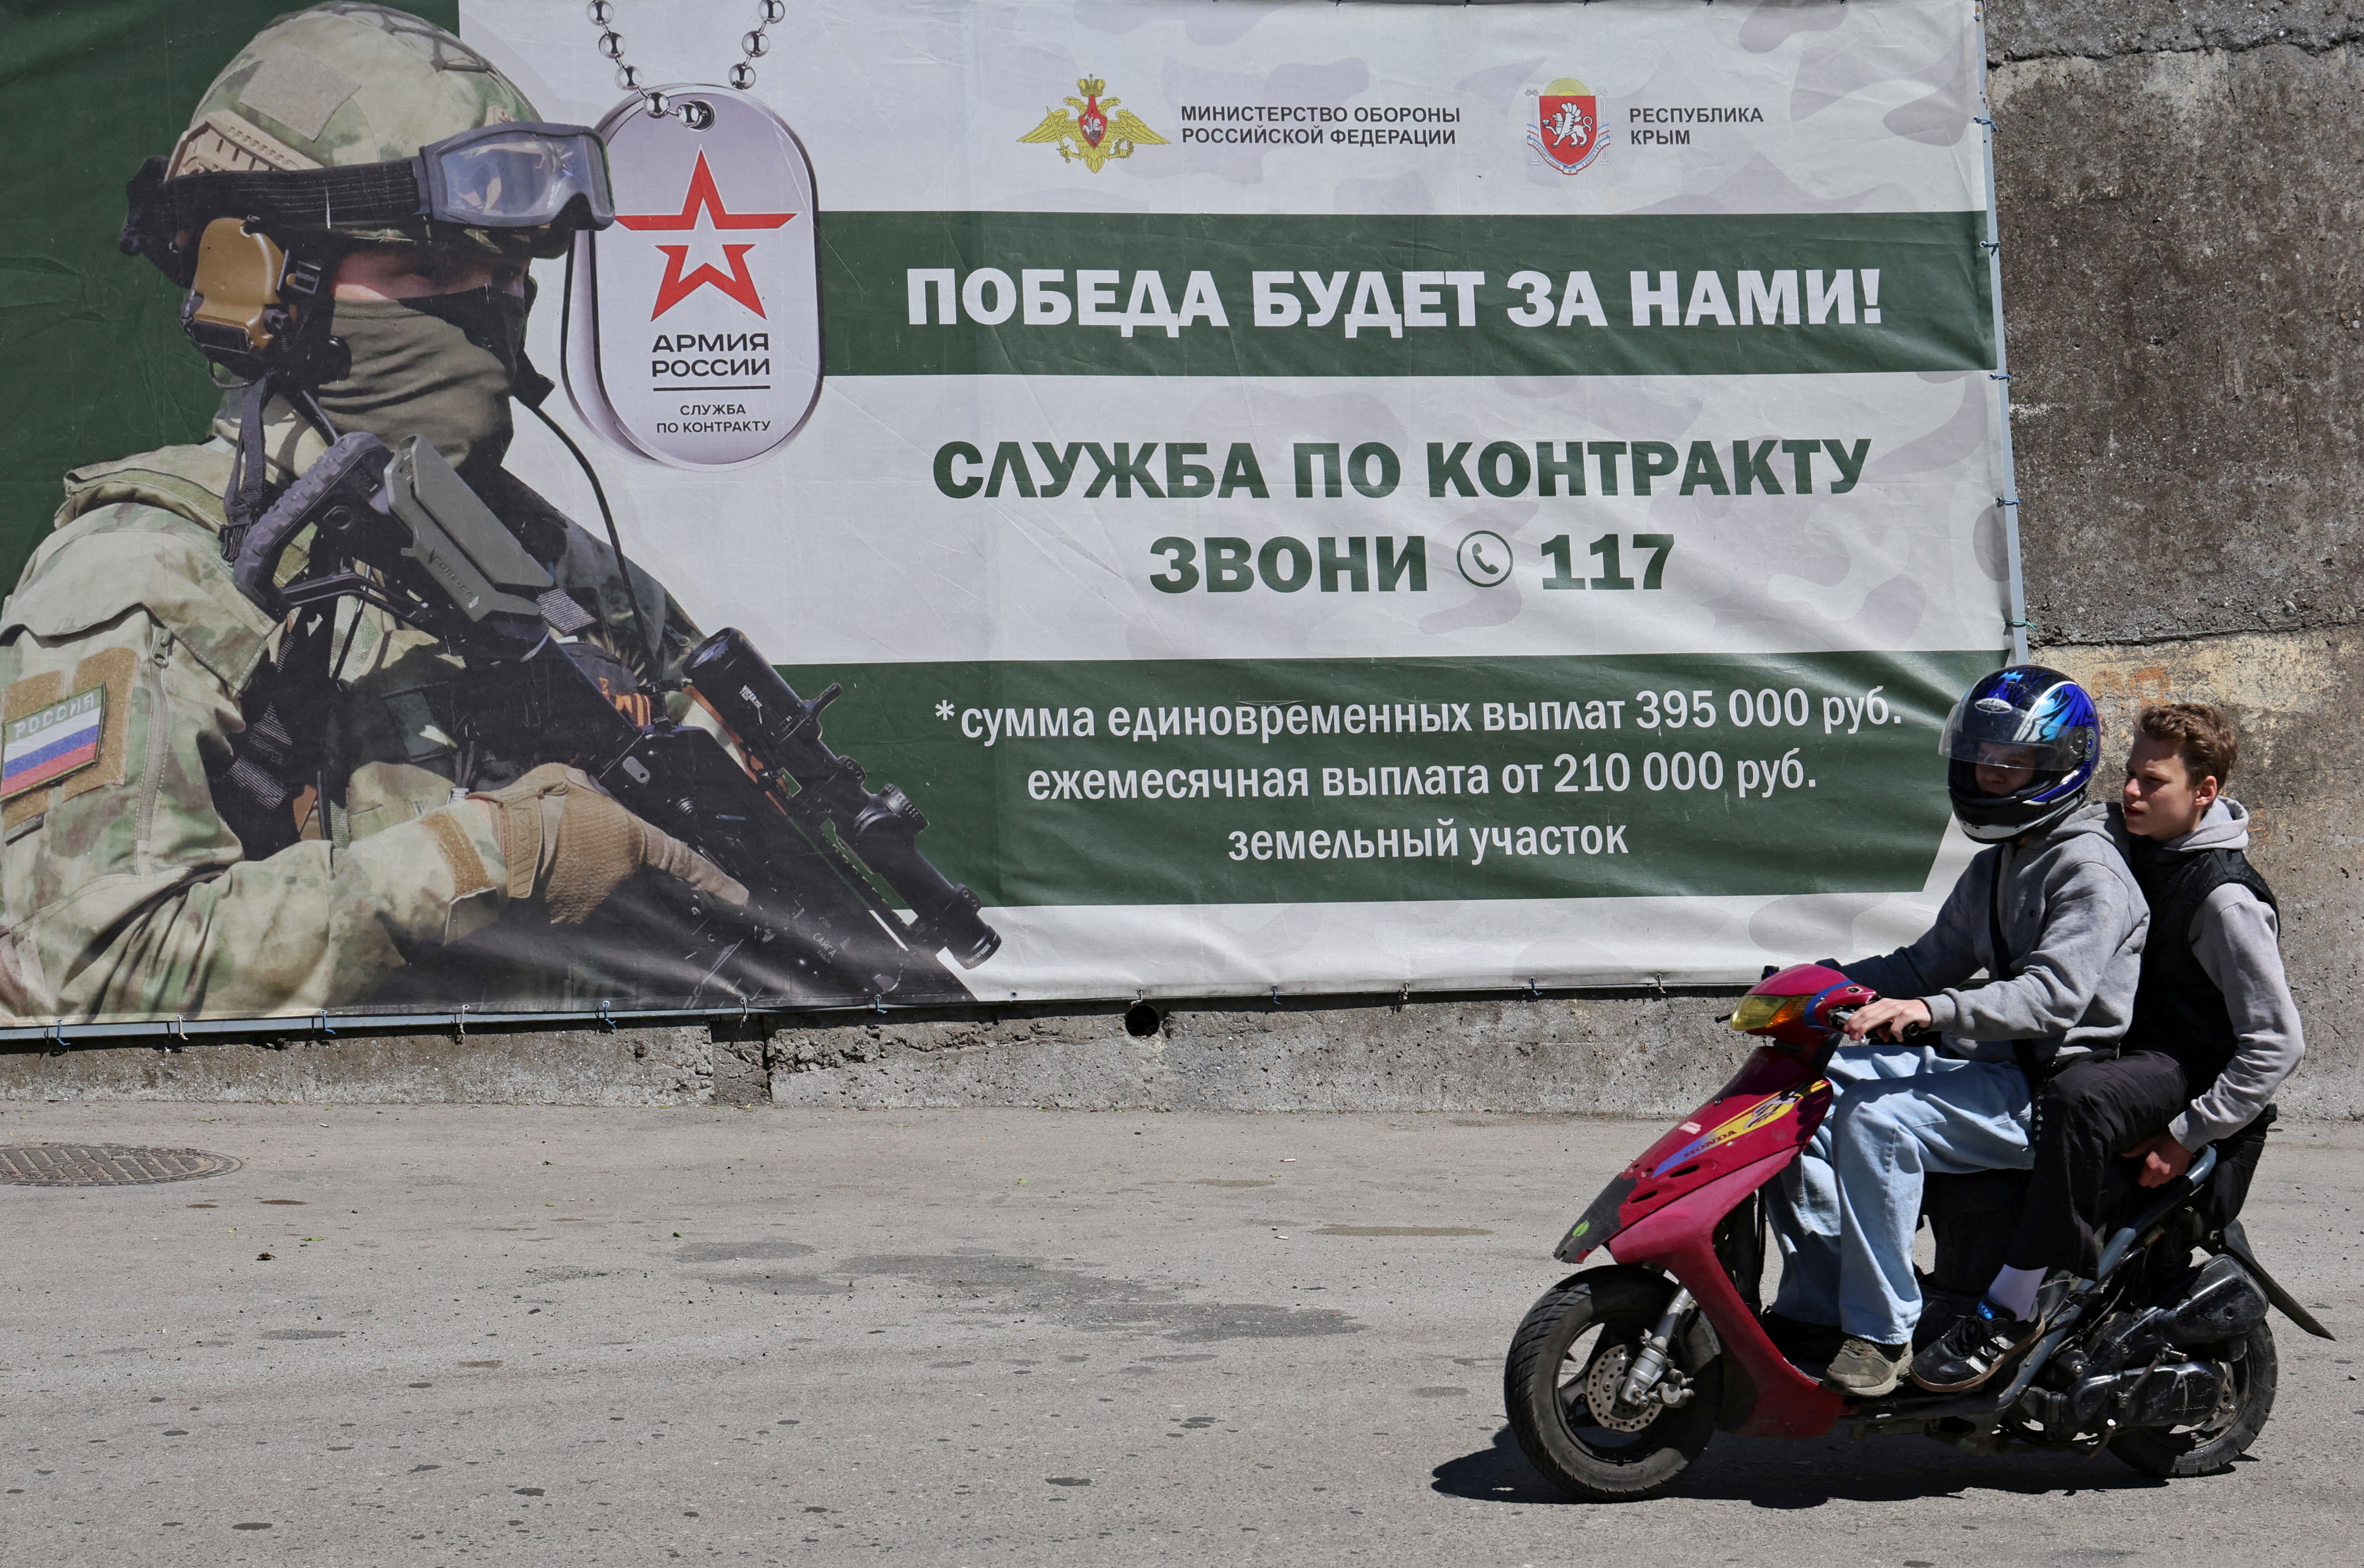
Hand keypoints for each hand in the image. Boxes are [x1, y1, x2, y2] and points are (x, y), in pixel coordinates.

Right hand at [471, 763, 747, 922]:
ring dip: (591, 889)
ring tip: (556, 866)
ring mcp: (598, 907)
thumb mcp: (570, 781)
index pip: (687, 862)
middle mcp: (624, 880)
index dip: (716, 880)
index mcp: (634, 840)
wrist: (493, 849)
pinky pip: (577, 915)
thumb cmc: (531, 810)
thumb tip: (593, 797)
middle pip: (643, 885)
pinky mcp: (568, 927)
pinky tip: (541, 886)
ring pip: (609, 902)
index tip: (739, 895)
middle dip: (627, 876)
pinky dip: (564, 903)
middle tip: (595, 860)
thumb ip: (593, 793)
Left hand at [1842, 996, 1931, 1042]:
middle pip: (1867, 1015)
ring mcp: (1897, 1008)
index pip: (1863, 1010)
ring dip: (1868, 1030)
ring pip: (1877, 1019)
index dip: (1853, 1020)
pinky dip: (1895, 1035)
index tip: (1846, 1029)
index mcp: (1882, 1003)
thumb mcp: (1892, 1018)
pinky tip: (1898, 1038)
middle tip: (1853, 1037)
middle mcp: (1888, 1004)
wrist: (1927, 1010)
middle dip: (1857, 1027)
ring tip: (1863, 1038)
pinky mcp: (1907, 1014)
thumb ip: (1884, 1026)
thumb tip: (1880, 1036)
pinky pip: (1896, 1027)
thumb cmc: (1907, 1014)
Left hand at [2123, 1130, 2195, 1187]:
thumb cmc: (2163, 1140)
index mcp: (2151, 1167)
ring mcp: (2172, 1175)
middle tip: (2149, 1171)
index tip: (2140, 1175)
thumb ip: (2135, 1151)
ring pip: (2162, 1182)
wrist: (2184, 1138)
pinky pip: (2172, 1178)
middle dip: (2149, 1180)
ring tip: (2159, 1168)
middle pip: (2153, 1185)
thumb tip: (2123, 1155)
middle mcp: (2161, 1174)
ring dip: (2159, 1178)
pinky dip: (2169, 1175)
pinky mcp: (2181, 1173)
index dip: (2140, 1179)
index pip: (2143, 1183)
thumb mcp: (2147, 1143)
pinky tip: (2169, 1166)